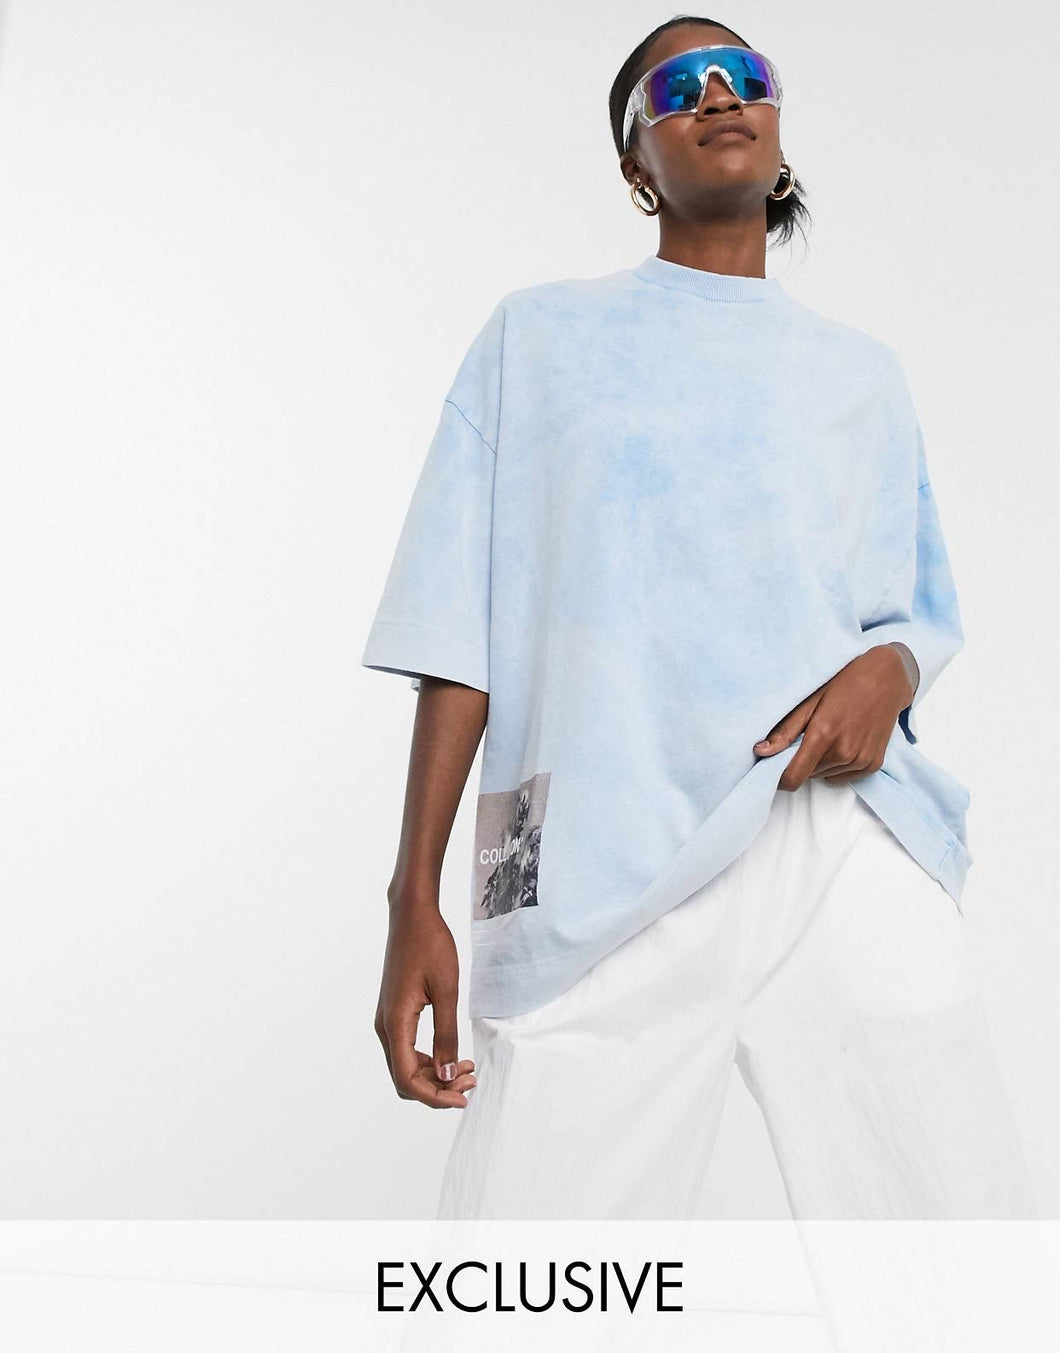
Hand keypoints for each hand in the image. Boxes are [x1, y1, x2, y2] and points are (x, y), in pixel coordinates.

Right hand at [374, 893, 476, 1108]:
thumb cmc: (430, 945)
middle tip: (471, 1080)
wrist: (411, 915)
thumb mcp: (447, 990)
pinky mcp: (394, 1013)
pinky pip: (406, 1050)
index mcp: (395, 1022)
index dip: (434, 1096)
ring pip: (405, 1066)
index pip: (406, 1078)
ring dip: (434, 1075)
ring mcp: (387, 1020)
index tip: (464, 1096)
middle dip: (437, 1088)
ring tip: (466, 1068)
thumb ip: (446, 1035)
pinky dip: (428, 1060)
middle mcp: (385, 1026)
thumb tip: (446, 1075)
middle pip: (404, 1078)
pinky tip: (451, 1054)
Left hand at [752, 645, 915, 791]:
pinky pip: (845, 777)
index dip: (780, 778)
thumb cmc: (844, 682)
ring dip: (821, 763)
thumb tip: (760, 751)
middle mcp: (844, 752)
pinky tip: (844, 741)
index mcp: (823, 735)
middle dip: (802, 762)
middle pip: (809, 775)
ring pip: (825, 776)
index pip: (794, 777)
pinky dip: (838, 765)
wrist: (886, 677)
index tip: (774, 768)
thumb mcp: (810, 700)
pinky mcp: (874, 763)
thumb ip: (785, 730)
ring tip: (829, 734)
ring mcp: (861, 760)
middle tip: (808, 736)